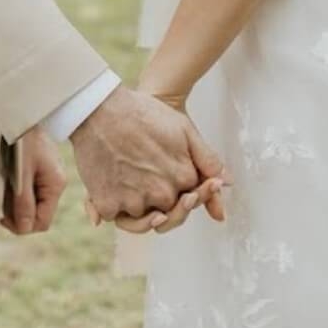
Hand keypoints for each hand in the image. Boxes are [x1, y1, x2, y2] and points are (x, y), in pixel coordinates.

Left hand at [0, 126, 66, 235]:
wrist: (22, 116)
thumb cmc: (23, 142)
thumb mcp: (22, 174)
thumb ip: (23, 202)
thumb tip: (24, 228)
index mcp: (55, 185)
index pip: (43, 221)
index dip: (23, 226)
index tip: (3, 219)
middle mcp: (55, 184)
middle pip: (38, 215)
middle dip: (18, 215)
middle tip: (0, 208)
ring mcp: (47, 178)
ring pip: (32, 205)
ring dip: (16, 204)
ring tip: (3, 192)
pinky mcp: (39, 172)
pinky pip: (29, 193)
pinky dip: (17, 194)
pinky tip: (8, 184)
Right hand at [70, 85, 225, 222]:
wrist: (101, 108)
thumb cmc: (143, 113)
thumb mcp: (183, 128)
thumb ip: (207, 158)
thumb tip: (227, 182)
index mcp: (181, 177)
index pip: (191, 200)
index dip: (188, 195)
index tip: (182, 186)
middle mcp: (161, 195)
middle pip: (167, 214)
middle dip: (166, 205)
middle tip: (151, 181)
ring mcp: (134, 202)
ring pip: (141, 219)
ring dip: (140, 210)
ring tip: (133, 184)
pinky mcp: (108, 204)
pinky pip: (115, 217)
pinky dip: (115, 207)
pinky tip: (115, 187)